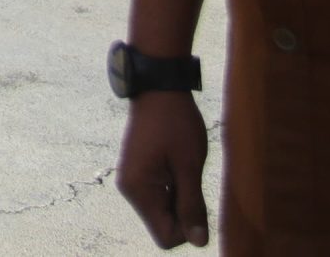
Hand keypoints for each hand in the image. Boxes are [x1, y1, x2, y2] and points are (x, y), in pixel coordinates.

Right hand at [117, 91, 210, 246]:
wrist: (158, 88)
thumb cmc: (176, 124)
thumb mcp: (189, 165)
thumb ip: (192, 206)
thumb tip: (199, 242)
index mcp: (139, 190)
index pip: (165, 237)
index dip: (188, 228)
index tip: (198, 200)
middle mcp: (130, 189)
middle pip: (163, 225)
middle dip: (184, 211)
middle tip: (193, 179)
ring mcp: (132, 179)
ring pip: (162, 210)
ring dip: (180, 198)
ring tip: (186, 168)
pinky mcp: (137, 171)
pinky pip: (158, 195)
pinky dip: (173, 188)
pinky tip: (179, 164)